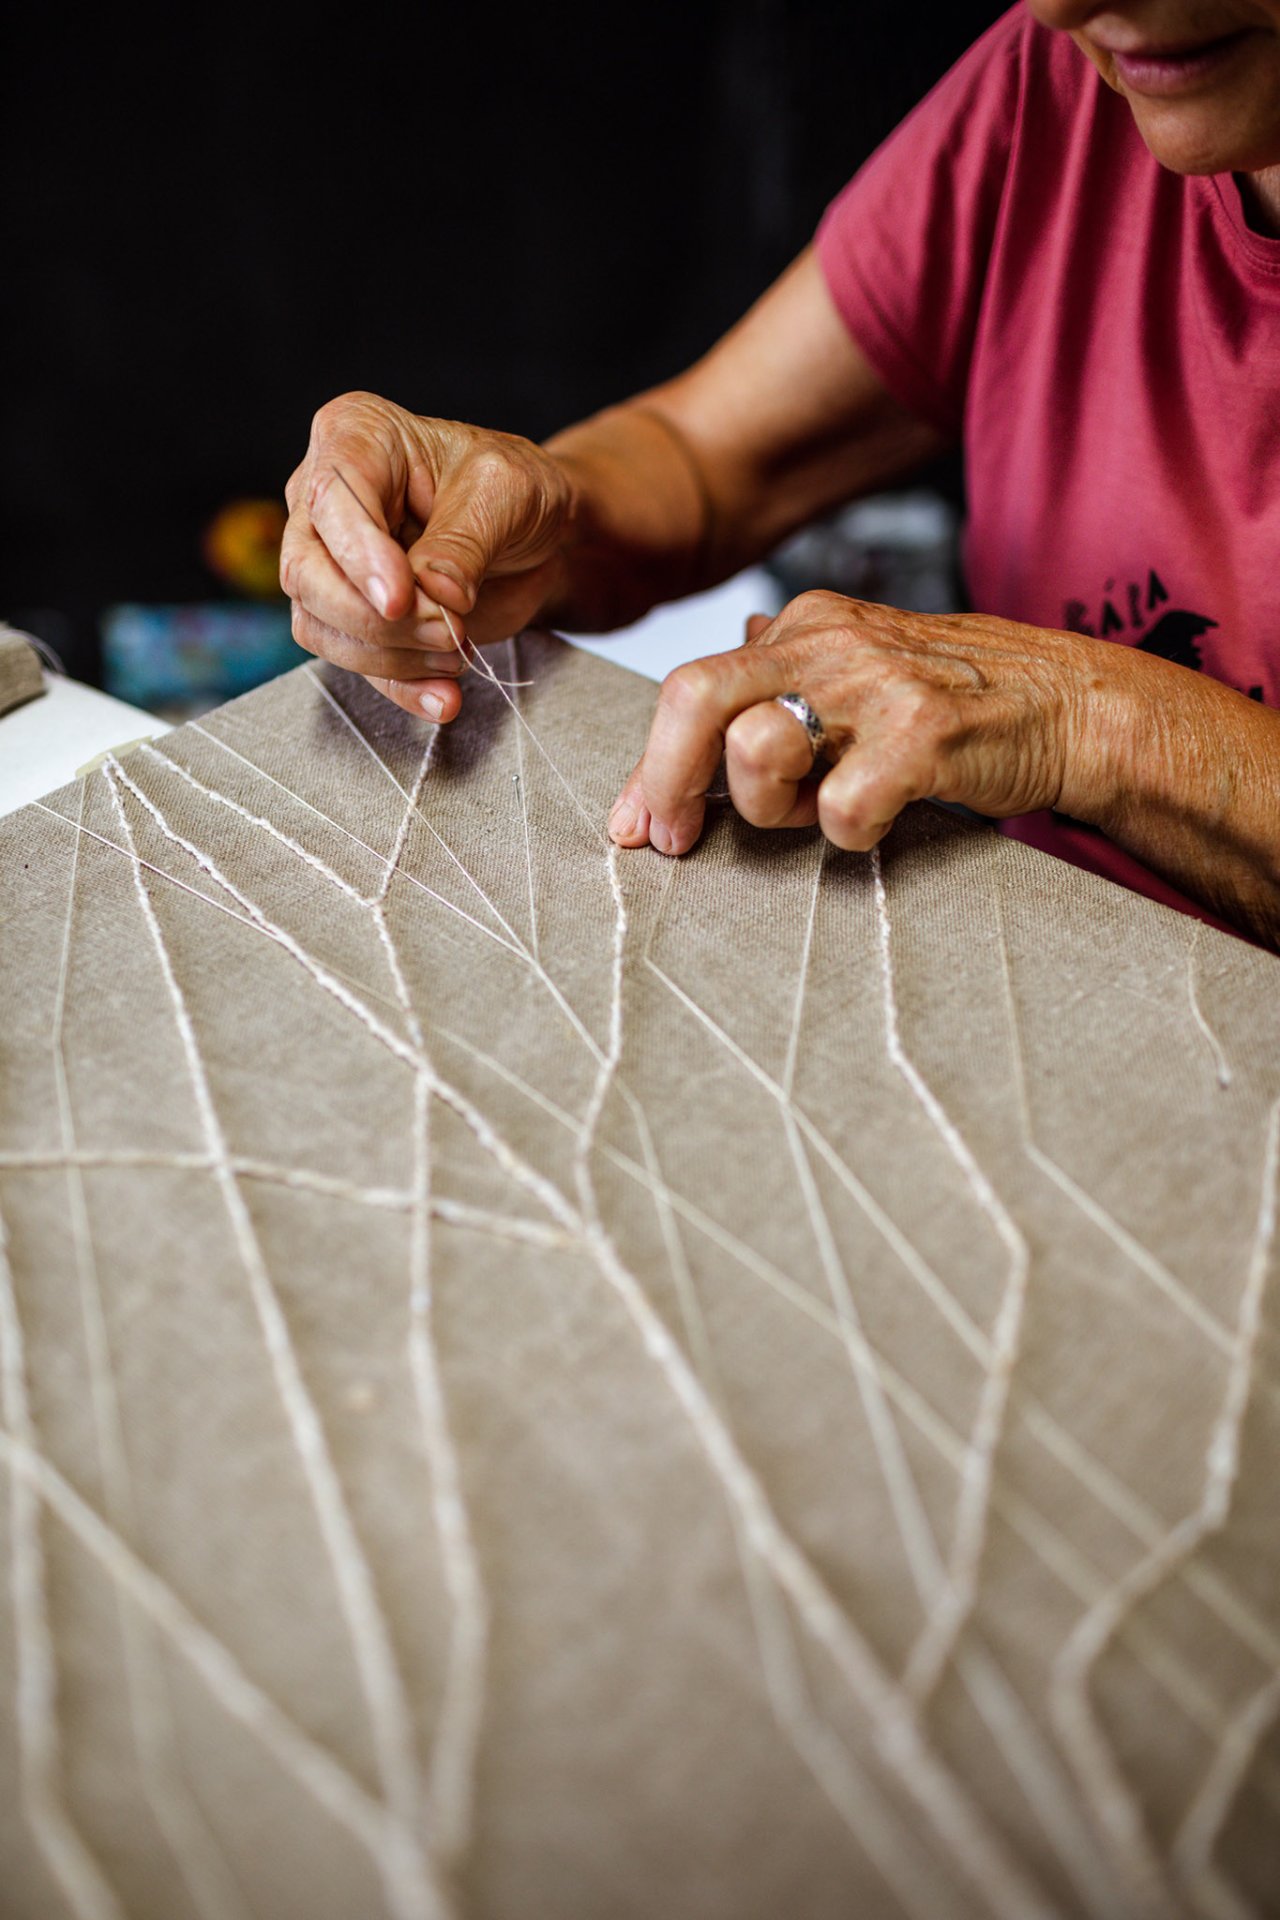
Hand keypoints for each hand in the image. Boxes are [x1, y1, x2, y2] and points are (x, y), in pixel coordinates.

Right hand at [281, 391, 573, 719]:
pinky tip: (443, 698)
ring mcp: (332, 561)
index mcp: (355, 437)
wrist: (536, 534)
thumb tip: (433, 592)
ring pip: (321, 626)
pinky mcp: (353, 616)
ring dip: (393, 655)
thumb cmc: (515, 488)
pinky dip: (401, 687)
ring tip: (459, 649)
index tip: (402, 599)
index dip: (360, 558)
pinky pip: (354, 664)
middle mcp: (325, 499)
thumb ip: (465, 541)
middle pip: (305, 573)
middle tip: (447, 627)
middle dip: (376, 618)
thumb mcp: (507, 494)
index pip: (330, 501)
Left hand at [607, 591, 1109, 854]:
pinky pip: (838, 809)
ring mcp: (875, 683)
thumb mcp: (862, 664)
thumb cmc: (957, 701)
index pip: (690, 687)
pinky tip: (880, 821)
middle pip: (694, 697)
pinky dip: (847, 836)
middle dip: (665, 780)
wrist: (1069, 705)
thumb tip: (711, 670)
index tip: (636, 826)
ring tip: (818, 810)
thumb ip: (785, 674)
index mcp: (802, 626)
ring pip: (756, 752)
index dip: (649, 767)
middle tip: (675, 840)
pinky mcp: (922, 733)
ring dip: (771, 809)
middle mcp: (828, 641)